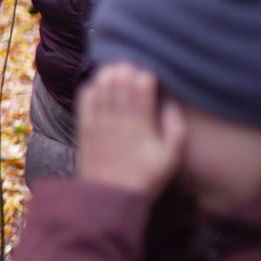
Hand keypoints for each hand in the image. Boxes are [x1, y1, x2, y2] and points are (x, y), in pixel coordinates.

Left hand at [76, 63, 183, 196]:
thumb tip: (173, 105)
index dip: (144, 77)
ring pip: (102, 90)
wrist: (111, 197)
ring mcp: (99, 125)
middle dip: (125, 71)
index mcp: (142, 128)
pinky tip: (97, 83)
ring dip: (107, 76)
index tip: (148, 73)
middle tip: (130, 64)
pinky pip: (85, 102)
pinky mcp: (84, 130)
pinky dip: (90, 88)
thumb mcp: (171, 158)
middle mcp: (119, 123)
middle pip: (120, 86)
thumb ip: (176, 130)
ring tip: (115, 69)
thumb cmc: (146, 176)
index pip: (141, 92)